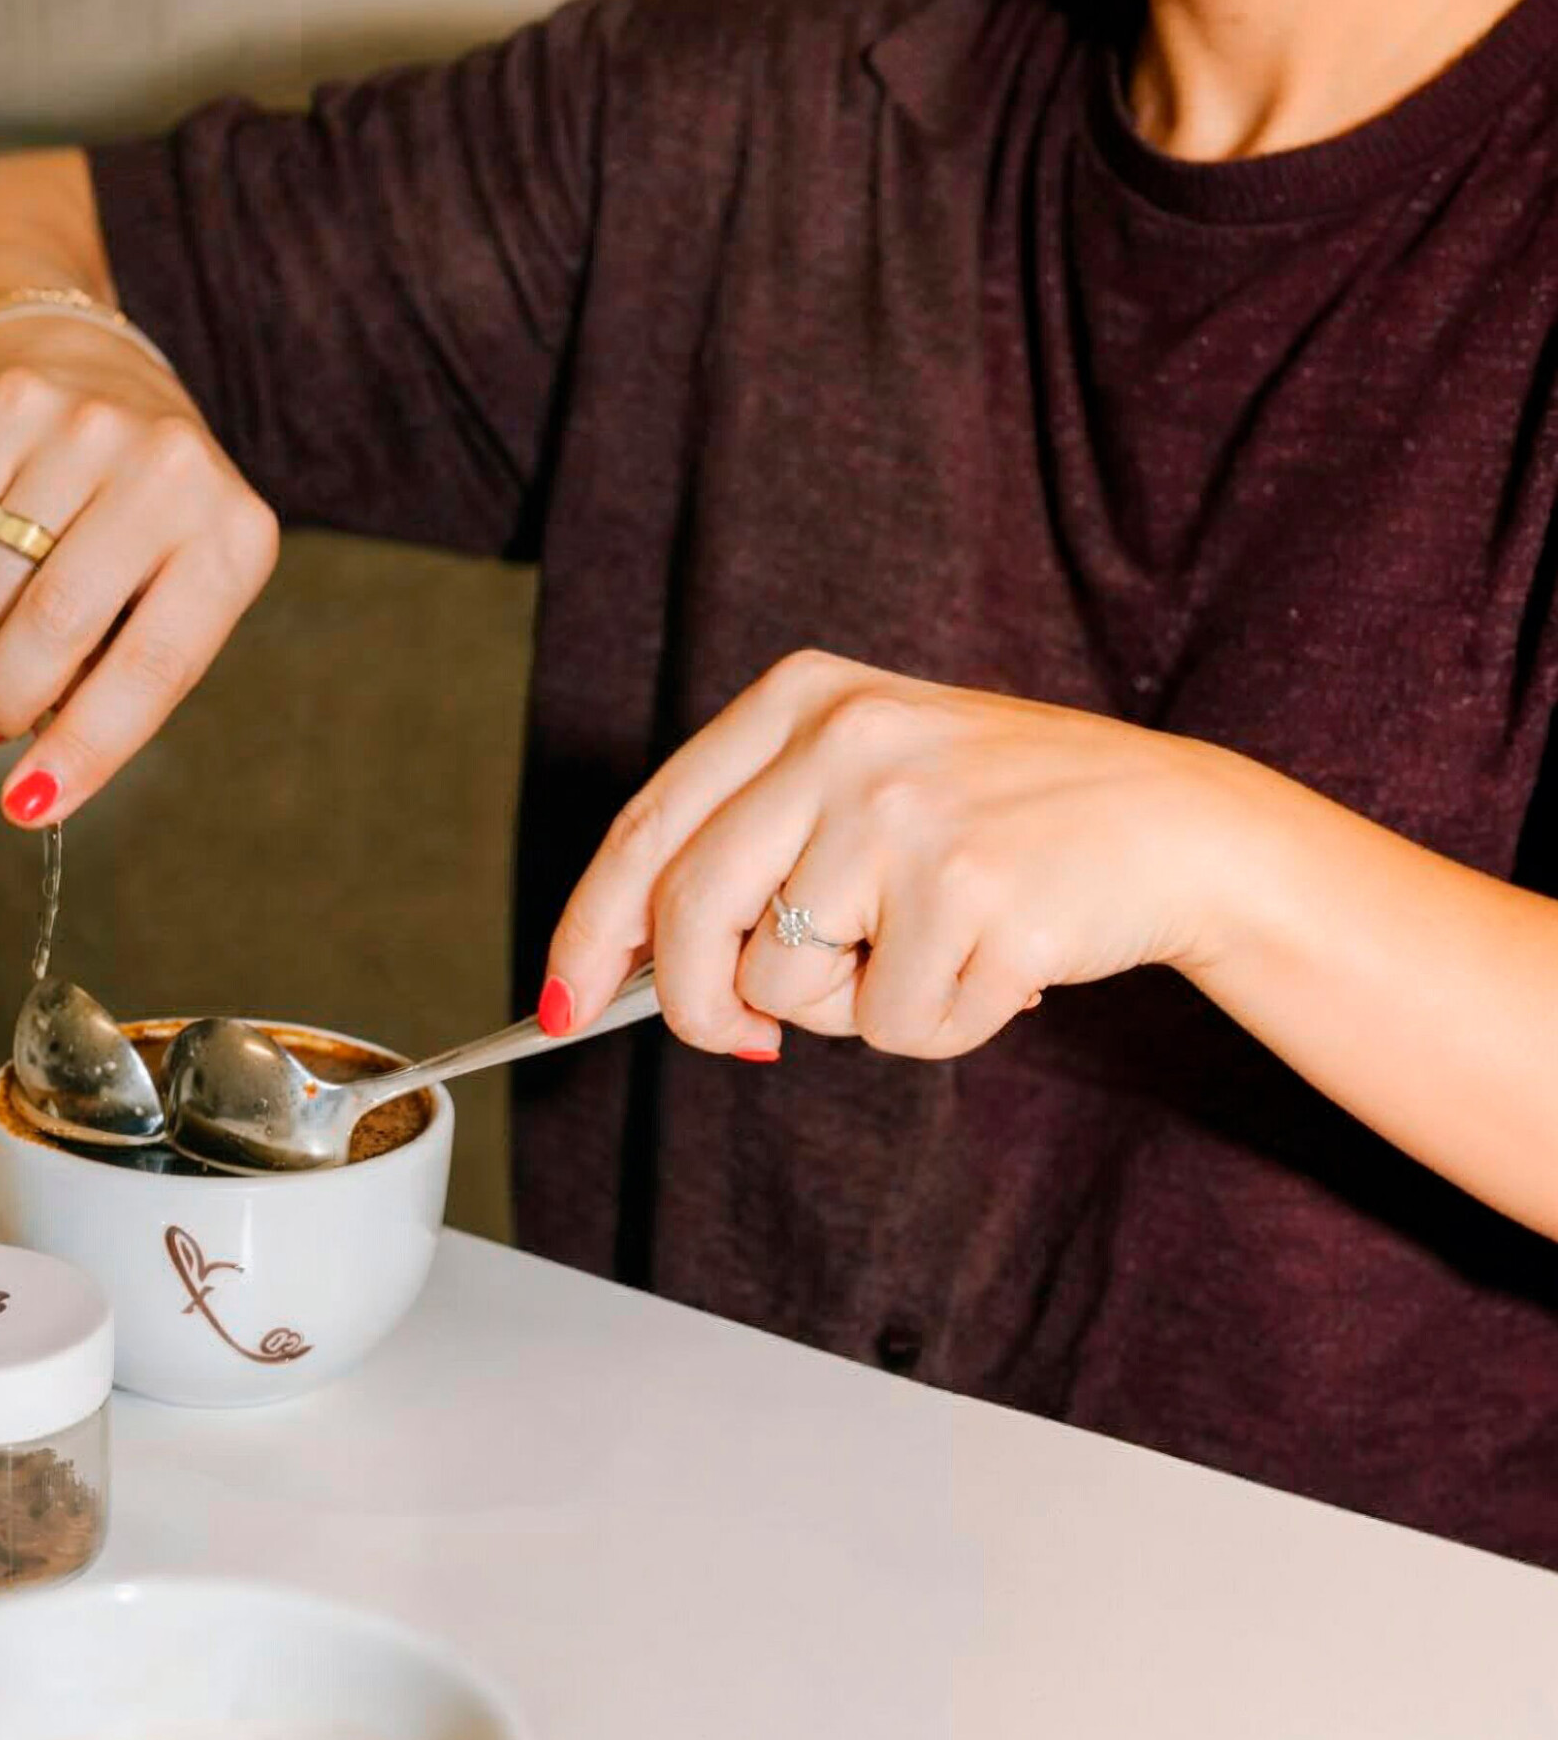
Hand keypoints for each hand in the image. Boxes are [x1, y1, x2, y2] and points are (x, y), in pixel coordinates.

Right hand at [0, 319, 279, 823]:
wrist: (84, 370)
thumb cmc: (135, 521)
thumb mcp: (167, 594)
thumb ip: (120, 676)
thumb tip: (41, 774)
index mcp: (233, 538)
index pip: (154, 667)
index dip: (88, 747)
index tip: (32, 808)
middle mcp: (172, 471)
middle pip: (57, 625)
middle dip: (10, 695)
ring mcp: (91, 426)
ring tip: (16, 592)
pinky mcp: (14, 401)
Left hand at [541, 651, 1246, 1059]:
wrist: (1176, 825)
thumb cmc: (1000, 819)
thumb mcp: (864, 781)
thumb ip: (752, 848)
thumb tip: (631, 969)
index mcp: (801, 702)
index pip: (648, 829)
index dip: (590, 929)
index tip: (563, 1001)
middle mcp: (844, 744)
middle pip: (692, 919)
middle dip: (701, 1007)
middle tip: (743, 1037)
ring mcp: (907, 817)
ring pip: (789, 988)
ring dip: (849, 1011)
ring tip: (931, 950)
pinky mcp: (973, 896)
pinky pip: (893, 1028)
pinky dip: (937, 1027)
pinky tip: (994, 966)